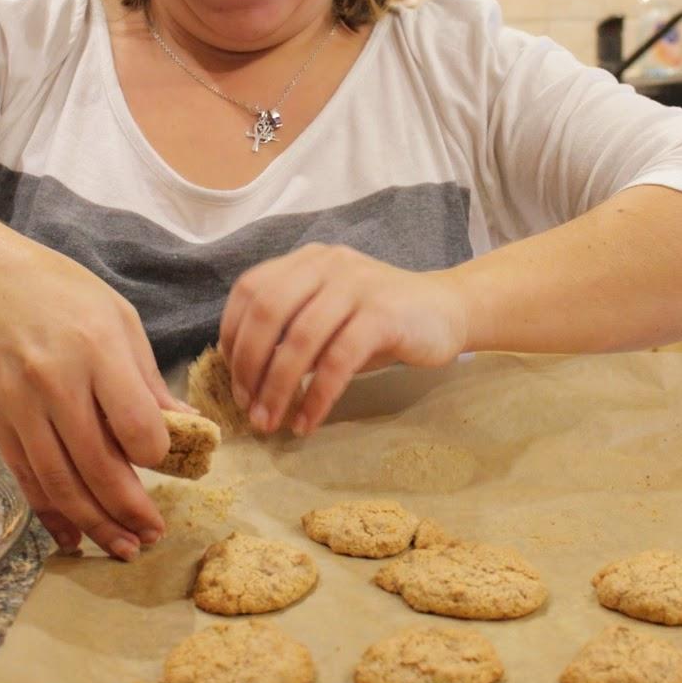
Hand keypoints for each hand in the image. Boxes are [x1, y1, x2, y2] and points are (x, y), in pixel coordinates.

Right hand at [0, 236, 189, 558]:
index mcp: (98, 348)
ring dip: (94, 523)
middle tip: (153, 534)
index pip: (136, 425)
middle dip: (130, 509)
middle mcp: (56, 380)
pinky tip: (72, 536)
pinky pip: (26, 476)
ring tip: (122, 546)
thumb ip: (146, 376)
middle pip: (98, 465)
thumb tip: (186, 426)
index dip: (157, 454)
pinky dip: (50, 512)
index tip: (164, 460)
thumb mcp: (116, 315)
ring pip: (60, 482)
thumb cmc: (57, 289)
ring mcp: (19, 403)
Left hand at [218, 243, 467, 435]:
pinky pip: (338, 361)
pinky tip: (307, 421)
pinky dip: (317, 396)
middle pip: (268, 312)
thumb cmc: (380, 321)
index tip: (234, 378)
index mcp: (307, 261)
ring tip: (270, 422)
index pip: (250, 290)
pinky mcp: (383, 315)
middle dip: (248, 366)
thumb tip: (246, 377)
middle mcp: (328, 265)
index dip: (232, 335)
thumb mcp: (330, 316)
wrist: (449, 310)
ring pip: (300, 339)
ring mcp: (357, 286)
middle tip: (247, 408)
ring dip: (277, 388)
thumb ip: (291, 332)